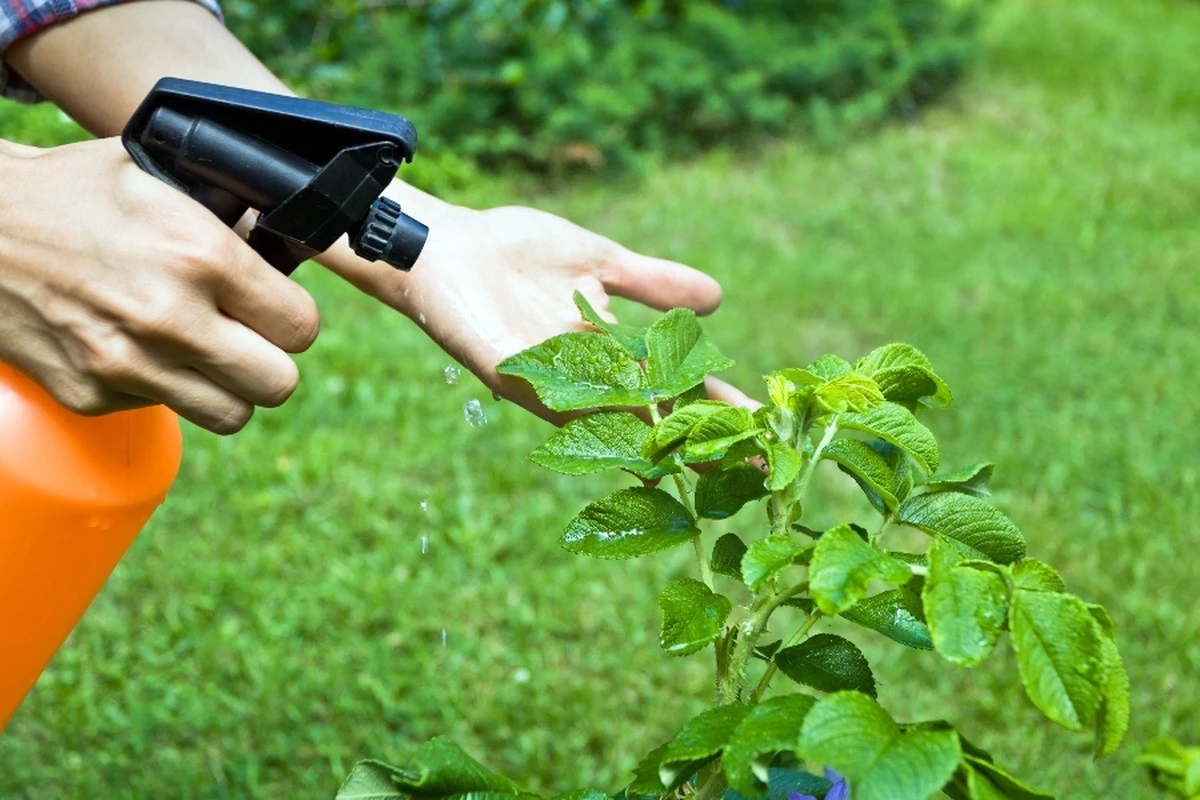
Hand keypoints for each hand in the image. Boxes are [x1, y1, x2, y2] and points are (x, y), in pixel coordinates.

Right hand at [0, 138, 318, 432]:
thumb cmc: (71, 192)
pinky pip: (163, 410)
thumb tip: (289, 242)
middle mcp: (170, 318)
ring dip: (226, 388)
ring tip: (202, 351)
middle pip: (279, 384)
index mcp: (200, 255)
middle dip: (271, 360)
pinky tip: (136, 345)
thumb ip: (230, 212)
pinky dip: (161, 386)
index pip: (300, 326)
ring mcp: (129, 365)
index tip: (275, 308)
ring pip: (231, 415)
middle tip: (248, 338)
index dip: (292, 317)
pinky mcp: (92, 395)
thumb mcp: (159, 175)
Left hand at [325, 201, 755, 421]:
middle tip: (755, 470)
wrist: (447, 244)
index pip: (676, 387)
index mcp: (610, 353)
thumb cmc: (517, 252)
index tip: (768, 429)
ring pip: (614, 418)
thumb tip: (718, 300)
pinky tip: (632, 436)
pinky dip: (591, 417)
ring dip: (661, 441)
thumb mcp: (600, 261)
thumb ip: (654, 283)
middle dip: (703, 441)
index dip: (721, 409)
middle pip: (654, 415)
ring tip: (710, 463)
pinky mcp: (510, 372)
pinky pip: (554, 399)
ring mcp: (549, 381)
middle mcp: (585, 378)